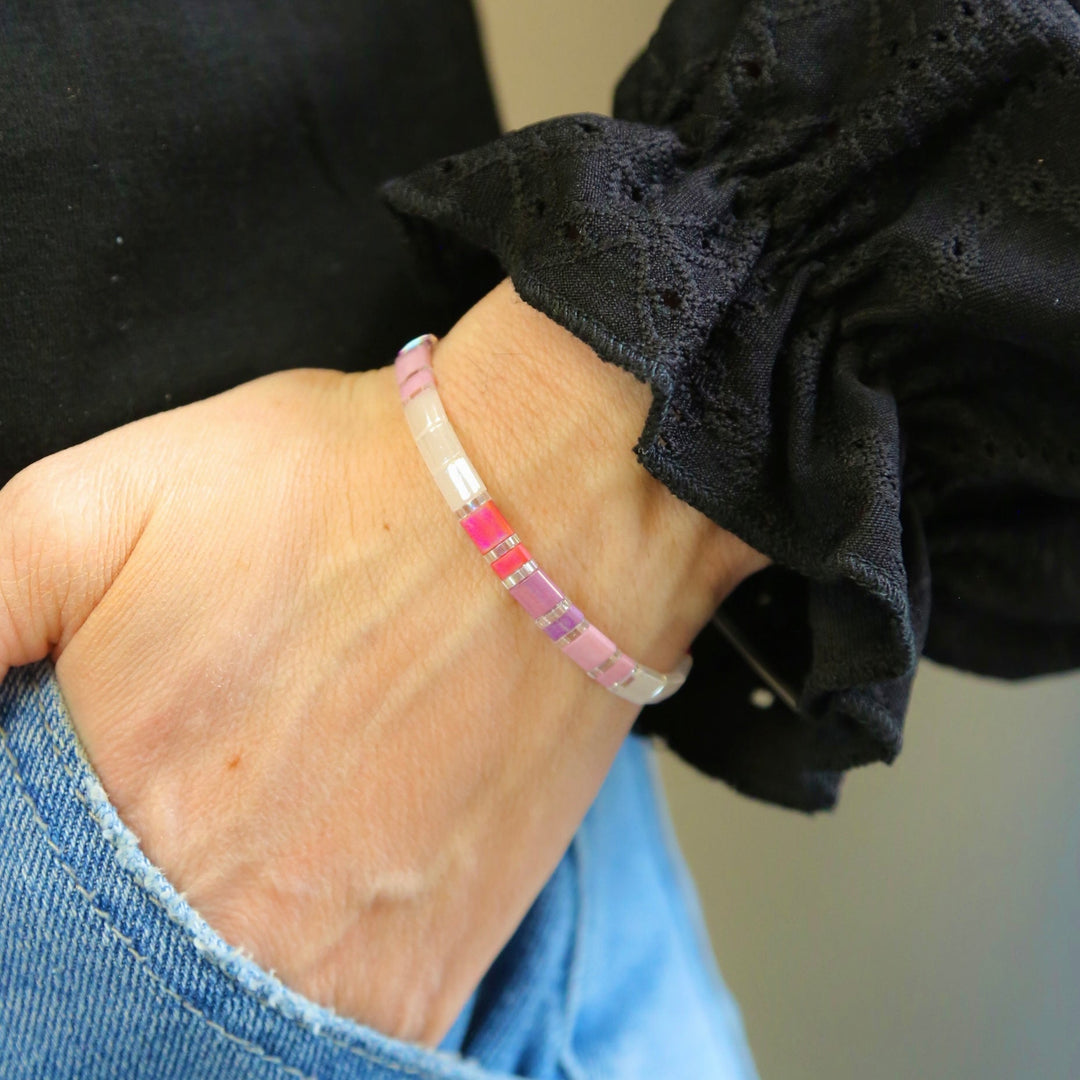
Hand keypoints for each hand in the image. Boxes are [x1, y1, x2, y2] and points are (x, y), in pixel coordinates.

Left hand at [0, 281, 767, 1044]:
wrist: (546, 507)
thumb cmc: (344, 488)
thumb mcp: (106, 495)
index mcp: (116, 800)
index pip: (10, 923)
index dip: (21, 884)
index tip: (72, 817)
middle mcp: (219, 911)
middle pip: (99, 994)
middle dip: (96, 939)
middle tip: (165, 829)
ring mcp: (340, 958)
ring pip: (207, 1035)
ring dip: (191, 980)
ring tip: (230, 874)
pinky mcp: (435, 966)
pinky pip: (330, 1051)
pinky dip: (291, 1012)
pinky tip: (295, 924)